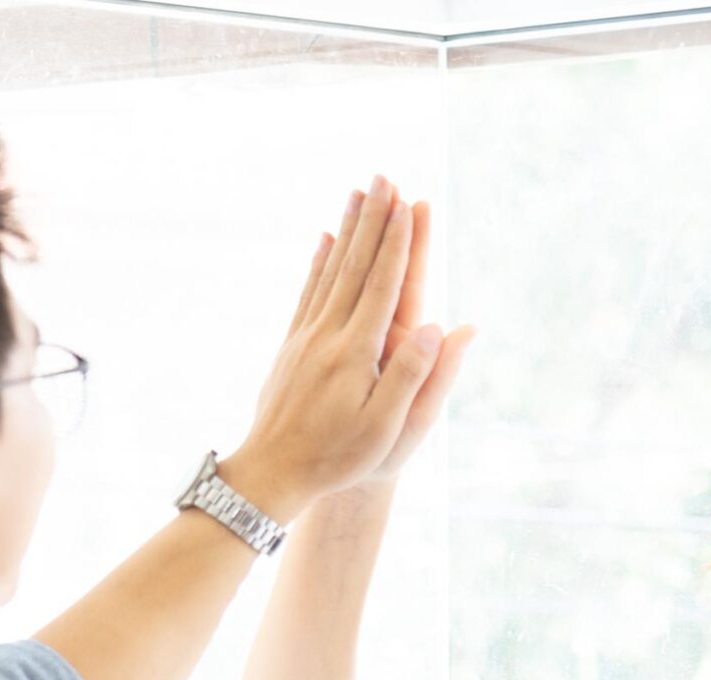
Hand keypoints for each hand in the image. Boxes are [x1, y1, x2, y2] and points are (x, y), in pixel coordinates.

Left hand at [219, 177, 470, 519]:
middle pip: (355, 265)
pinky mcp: (291, 346)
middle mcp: (327, 335)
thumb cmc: (337, 458)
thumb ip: (412, 377)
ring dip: (347, 229)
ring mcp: (305, 337)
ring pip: (330, 270)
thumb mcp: (386, 429)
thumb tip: (438, 327)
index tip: (409, 203)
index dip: (398, 243)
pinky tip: (324, 240)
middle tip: (383, 176)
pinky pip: (308, 292)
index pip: (382, 285)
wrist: (272, 473)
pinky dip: (319, 261)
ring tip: (358, 192)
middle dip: (373, 220)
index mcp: (356, 352)